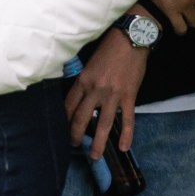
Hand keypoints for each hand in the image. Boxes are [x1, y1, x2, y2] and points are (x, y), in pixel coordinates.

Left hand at [66, 29, 146, 156]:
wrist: (132, 39)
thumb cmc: (109, 47)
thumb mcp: (90, 62)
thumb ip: (85, 79)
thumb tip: (80, 95)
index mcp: (83, 80)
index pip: (69, 105)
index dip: (65, 119)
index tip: (63, 129)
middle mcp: (95, 90)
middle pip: (82, 118)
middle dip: (76, 135)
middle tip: (74, 146)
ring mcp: (113, 95)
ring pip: (103, 124)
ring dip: (99, 143)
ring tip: (95, 156)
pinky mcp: (129, 96)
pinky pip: (127, 120)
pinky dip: (127, 135)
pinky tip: (124, 148)